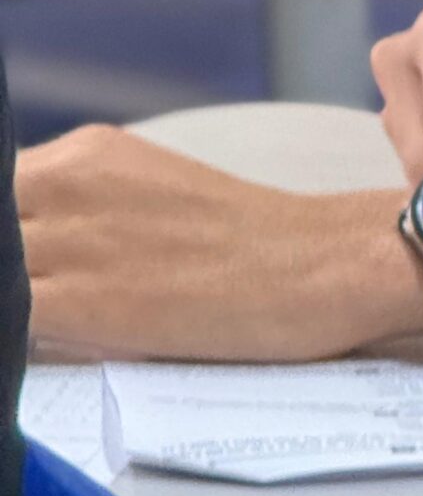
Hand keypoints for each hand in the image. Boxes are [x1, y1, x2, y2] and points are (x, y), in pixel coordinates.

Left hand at [18, 124, 422, 360]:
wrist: (318, 265)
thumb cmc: (251, 247)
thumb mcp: (154, 195)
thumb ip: (83, 213)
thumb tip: (30, 256)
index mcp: (87, 153)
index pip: (0, 190)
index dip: (10, 230)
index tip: (29, 258)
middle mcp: (68, 179)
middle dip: (11, 260)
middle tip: (45, 292)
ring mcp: (68, 237)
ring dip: (16, 291)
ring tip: (61, 317)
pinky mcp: (76, 299)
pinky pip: (7, 309)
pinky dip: (17, 325)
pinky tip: (55, 342)